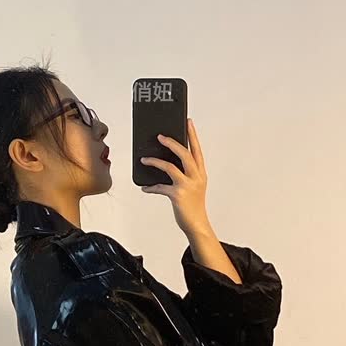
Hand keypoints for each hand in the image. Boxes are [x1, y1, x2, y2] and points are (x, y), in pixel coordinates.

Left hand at [140, 118, 208, 234]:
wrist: (197, 224)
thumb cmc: (193, 205)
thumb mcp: (193, 185)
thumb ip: (184, 173)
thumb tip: (166, 161)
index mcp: (200, 172)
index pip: (197, 149)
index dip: (192, 135)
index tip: (188, 122)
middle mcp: (196, 177)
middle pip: (184, 154)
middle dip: (171, 143)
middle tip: (160, 136)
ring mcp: (188, 186)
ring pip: (170, 167)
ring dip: (155, 161)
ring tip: (144, 159)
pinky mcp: (177, 195)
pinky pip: (160, 186)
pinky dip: (151, 187)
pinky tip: (144, 187)